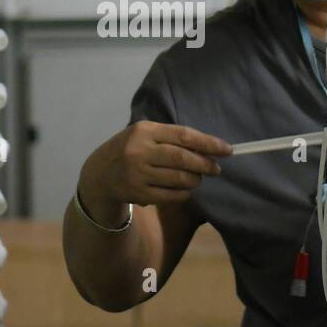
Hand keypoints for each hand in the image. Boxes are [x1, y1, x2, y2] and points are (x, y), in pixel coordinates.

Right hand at [79, 121, 231, 219]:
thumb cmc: (131, 150)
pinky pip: (171, 195)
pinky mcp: (138, 193)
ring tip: (198, 178)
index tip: (227, 149)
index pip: (184, 135)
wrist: (100, 174)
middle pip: (183, 158)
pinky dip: (184, 193)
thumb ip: (172, 138)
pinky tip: (186, 189)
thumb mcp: (145, 135)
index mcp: (145, 130)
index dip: (208, 143)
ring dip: (195, 180)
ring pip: (179, 179)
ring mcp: (138, 173)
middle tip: (216, 168)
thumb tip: (209, 147)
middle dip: (205, 164)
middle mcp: (140, 151)